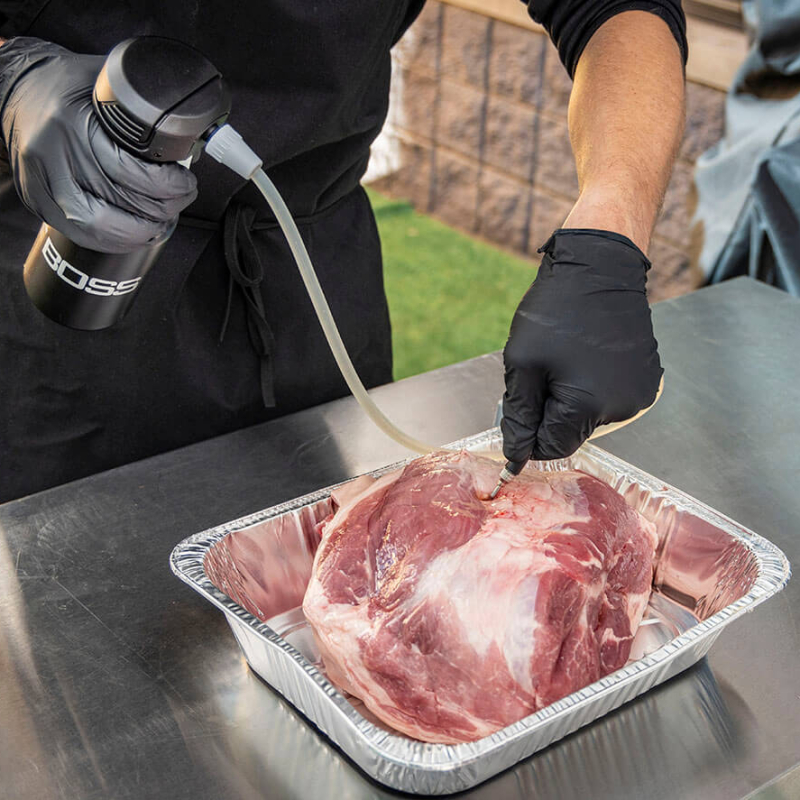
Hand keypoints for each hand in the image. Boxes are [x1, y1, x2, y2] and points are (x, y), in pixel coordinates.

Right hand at [0, 37, 196, 252]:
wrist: (16, 88)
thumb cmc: (65, 84)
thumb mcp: (104, 80)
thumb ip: (140, 104)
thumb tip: (188, 129)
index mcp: (70, 122)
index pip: (128, 169)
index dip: (166, 185)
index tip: (186, 182)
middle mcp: (52, 155)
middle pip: (118, 200)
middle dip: (163, 207)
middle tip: (182, 199)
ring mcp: (41, 183)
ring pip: (100, 226)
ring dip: (141, 230)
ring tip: (164, 219)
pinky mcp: (37, 201)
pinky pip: (81, 234)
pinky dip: (115, 241)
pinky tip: (136, 233)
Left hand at [501, 228, 662, 461]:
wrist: (600, 265)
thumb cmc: (557, 309)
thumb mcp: (523, 363)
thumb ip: (519, 415)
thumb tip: (516, 456)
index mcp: (588, 407)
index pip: (551, 448)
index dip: (528, 434)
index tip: (519, 407)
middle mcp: (621, 408)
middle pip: (572, 433)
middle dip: (549, 412)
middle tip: (541, 372)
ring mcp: (639, 394)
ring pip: (590, 417)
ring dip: (570, 400)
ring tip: (566, 358)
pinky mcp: (646, 380)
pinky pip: (609, 399)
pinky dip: (591, 387)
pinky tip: (586, 357)